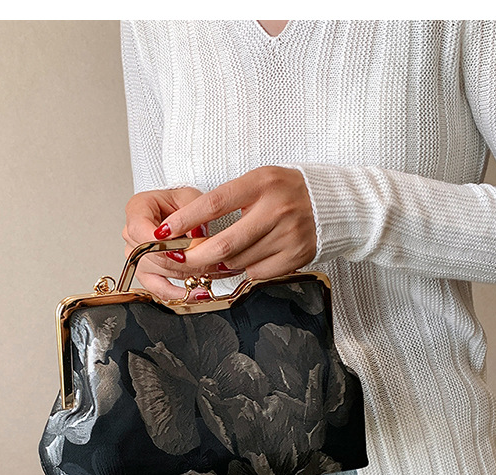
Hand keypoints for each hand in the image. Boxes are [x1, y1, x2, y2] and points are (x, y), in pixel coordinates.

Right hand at [122, 187, 229, 299]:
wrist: (179, 210)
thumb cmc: (181, 202)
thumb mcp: (191, 197)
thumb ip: (192, 213)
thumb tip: (196, 237)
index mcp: (137, 209)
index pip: (141, 231)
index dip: (162, 245)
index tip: (182, 253)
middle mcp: (131, 233)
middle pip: (153, 256)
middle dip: (184, 262)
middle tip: (211, 265)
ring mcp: (137, 256)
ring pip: (160, 273)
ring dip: (187, 276)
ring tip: (213, 276)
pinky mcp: (146, 273)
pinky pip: (158, 289)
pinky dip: (179, 294)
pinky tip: (196, 294)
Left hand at [149, 166, 316, 279]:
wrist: (332, 204)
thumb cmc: (286, 192)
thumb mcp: (257, 182)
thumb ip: (227, 202)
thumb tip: (190, 231)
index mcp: (262, 183)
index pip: (214, 203)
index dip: (184, 220)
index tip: (163, 232)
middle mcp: (277, 209)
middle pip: (224, 244)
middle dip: (195, 257)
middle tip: (179, 259)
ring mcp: (288, 235)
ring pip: (238, 262)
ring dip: (220, 264)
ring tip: (218, 256)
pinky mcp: (296, 256)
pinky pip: (257, 272)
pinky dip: (246, 269)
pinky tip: (250, 257)